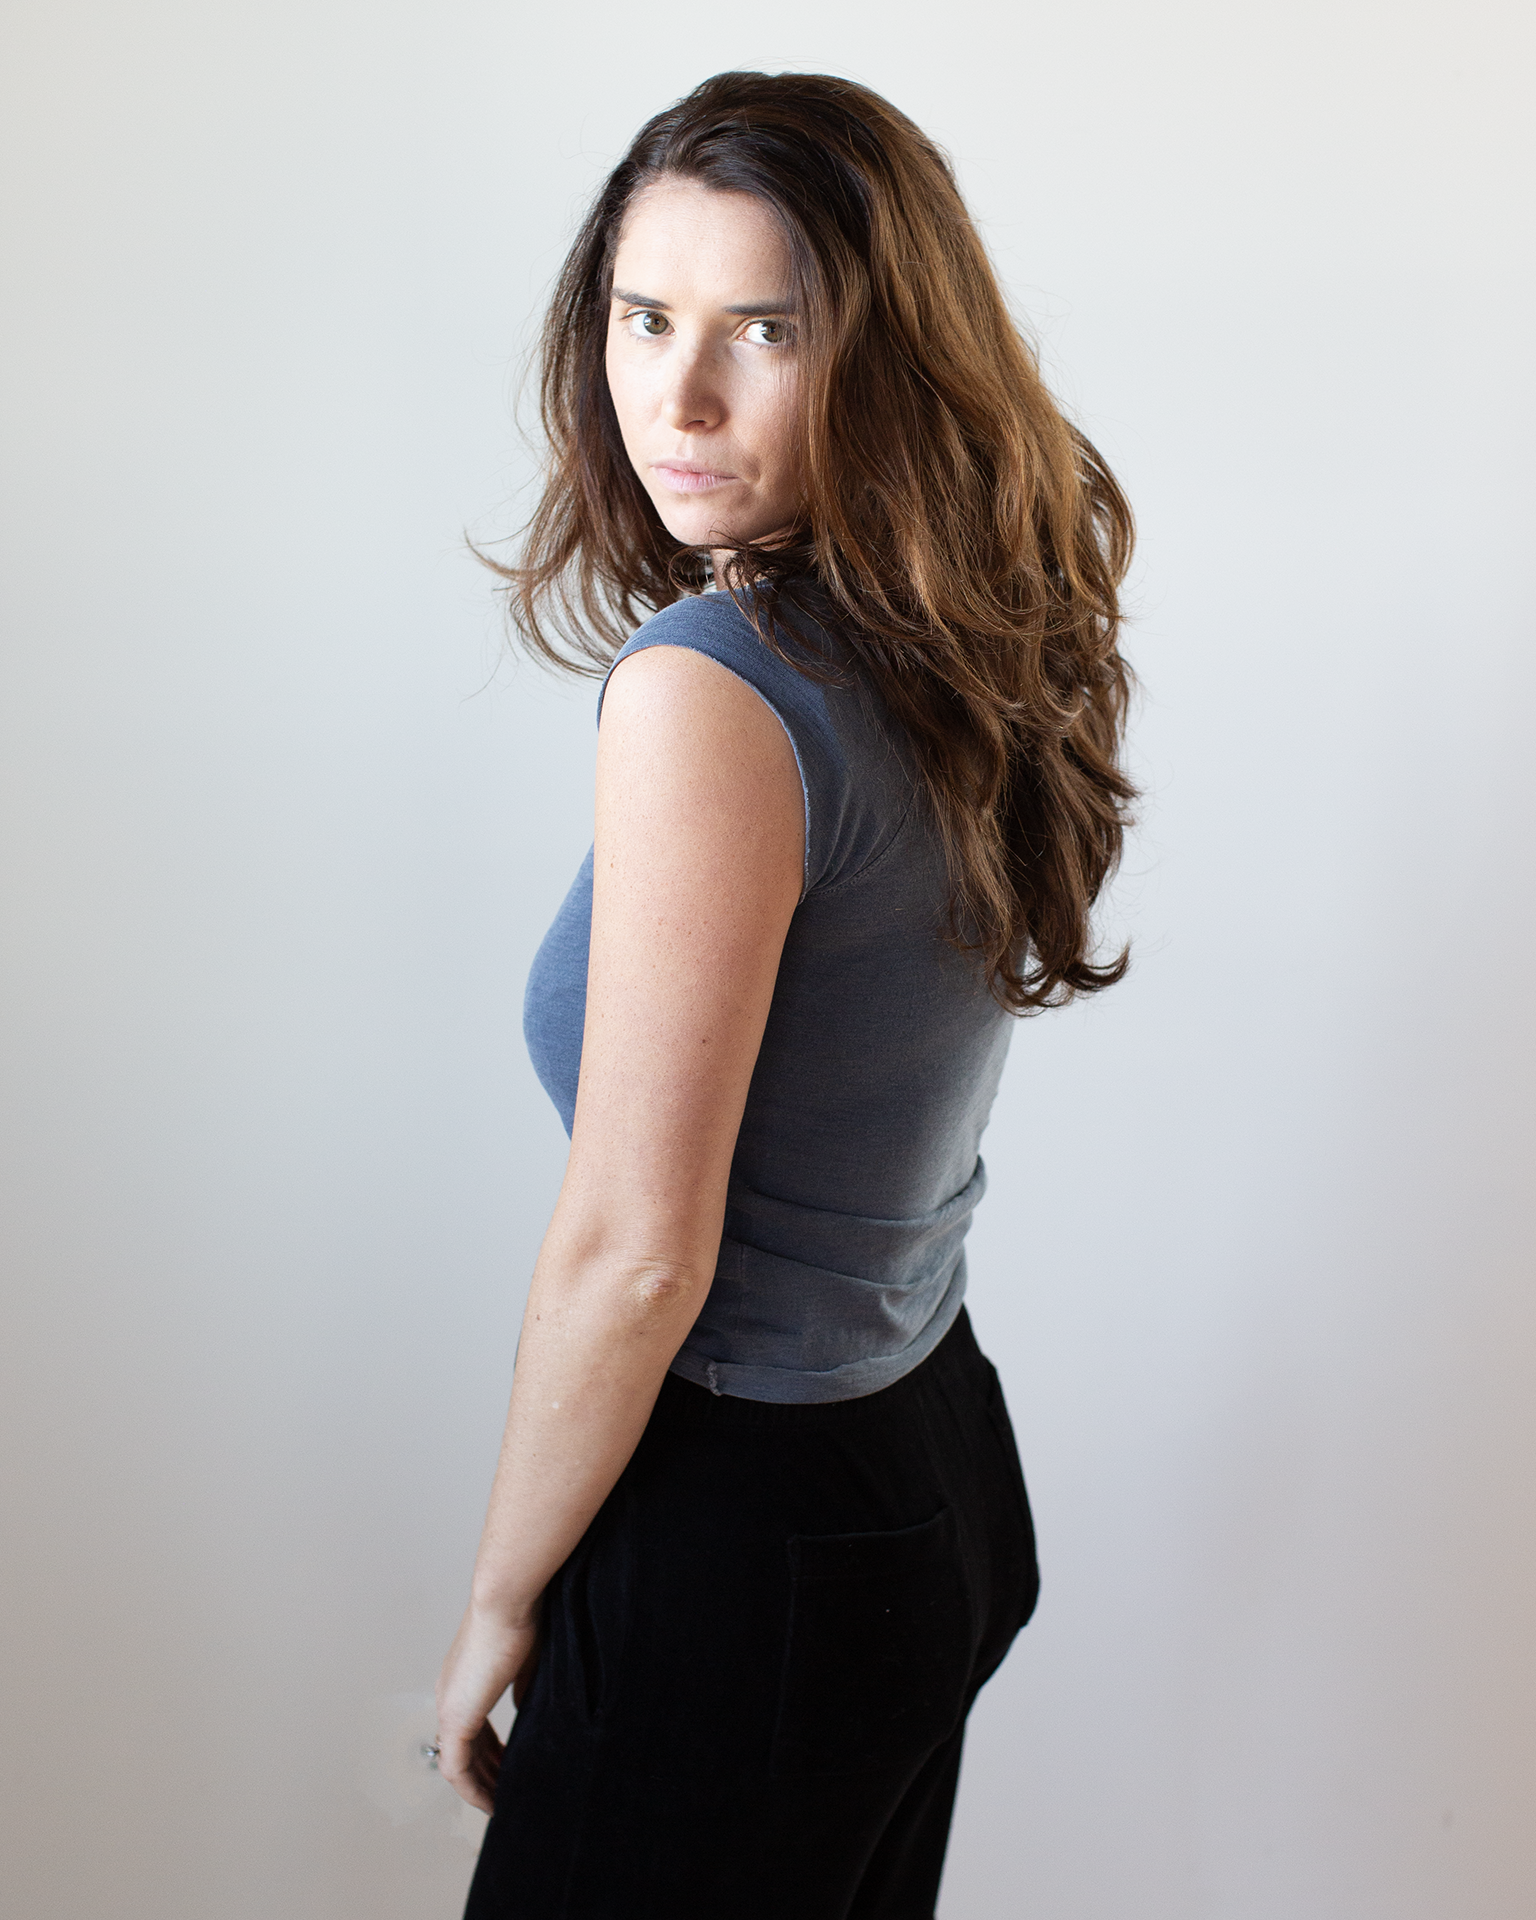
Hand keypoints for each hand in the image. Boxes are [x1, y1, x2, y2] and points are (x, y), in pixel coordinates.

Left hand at [434, 1600, 541, 1812]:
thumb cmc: (522, 1617)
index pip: (475, 1727)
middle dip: (488, 1775)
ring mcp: (450, 1707)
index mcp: (466, 1679)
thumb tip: (524, 1711)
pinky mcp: (455, 1718)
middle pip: (466, 1749)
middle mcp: (451, 1695)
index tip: (512, 1767)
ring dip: (480, 1787)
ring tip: (503, 1805)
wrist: (508, 1599)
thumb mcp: (527, 1660)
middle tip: (510, 1793)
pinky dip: (472, 1789)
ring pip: (458, 1764)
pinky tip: (492, 1803)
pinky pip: (457, 1769)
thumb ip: (523, 1689)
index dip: (493, 1752)